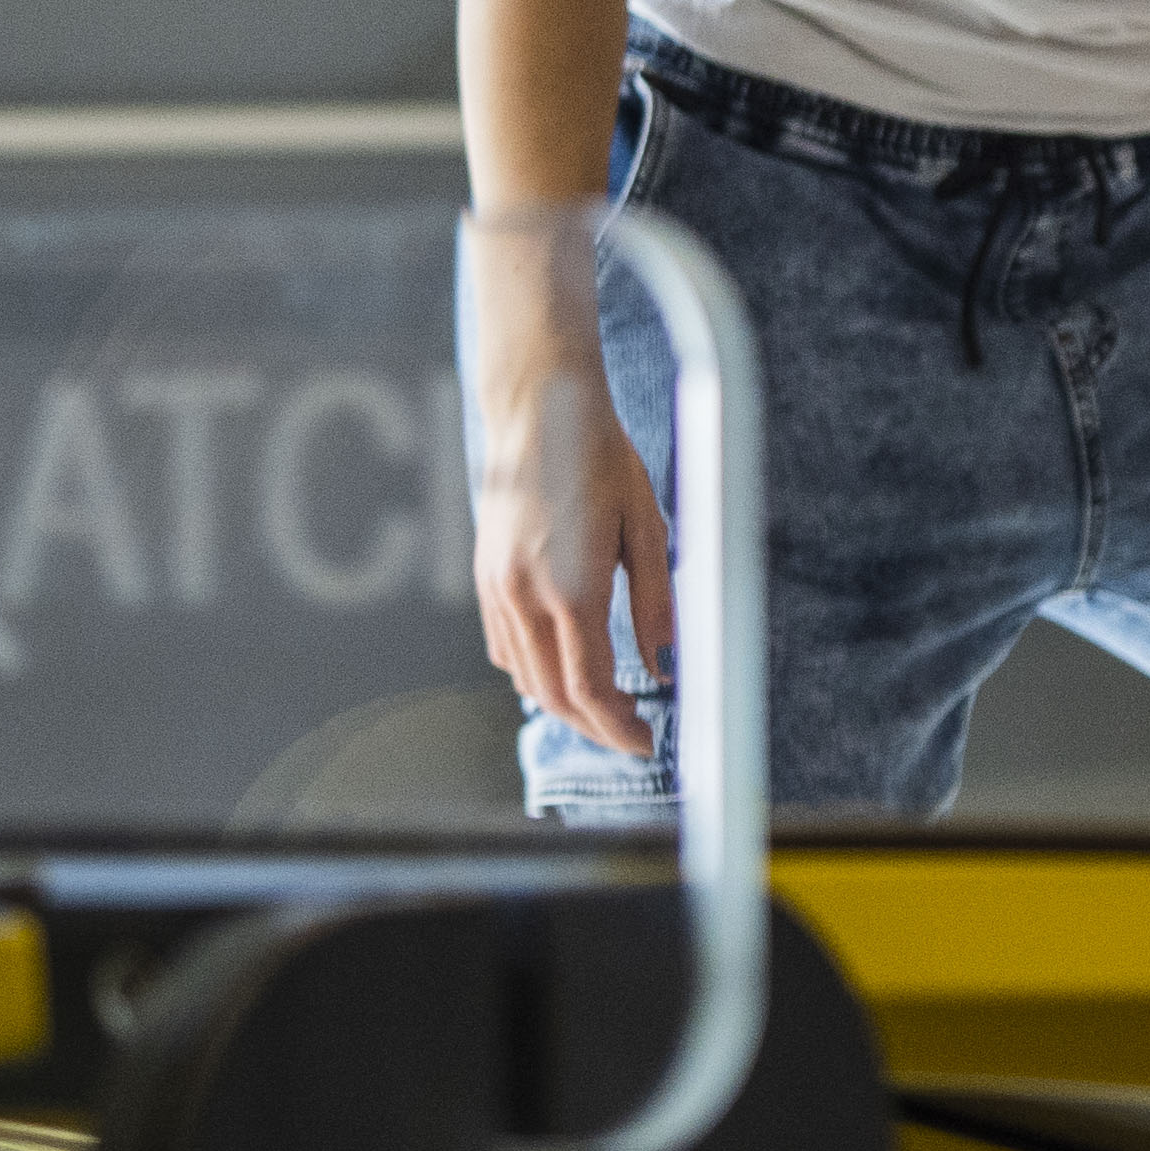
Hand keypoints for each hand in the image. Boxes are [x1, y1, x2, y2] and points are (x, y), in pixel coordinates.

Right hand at [467, 357, 668, 756]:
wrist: (538, 409)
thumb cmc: (601, 458)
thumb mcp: (648, 527)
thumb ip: (656, 603)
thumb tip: (664, 665)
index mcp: (572, 587)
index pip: (591, 688)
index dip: (618, 727)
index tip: (645, 741)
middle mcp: (525, 596)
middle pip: (554, 696)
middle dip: (594, 727)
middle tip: (631, 736)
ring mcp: (497, 589)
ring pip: (525, 677)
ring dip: (564, 705)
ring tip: (607, 710)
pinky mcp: (485, 578)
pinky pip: (506, 648)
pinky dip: (534, 673)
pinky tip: (564, 671)